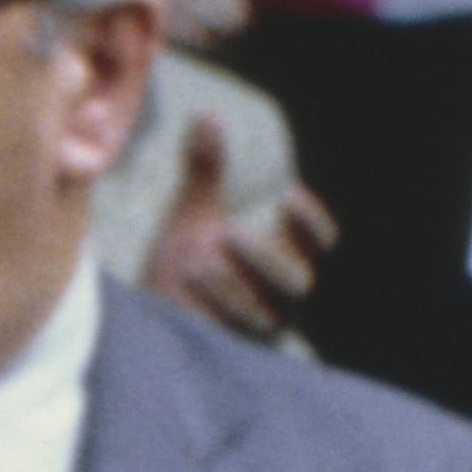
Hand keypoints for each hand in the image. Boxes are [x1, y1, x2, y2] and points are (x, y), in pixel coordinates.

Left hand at [139, 123, 336, 344]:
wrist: (152, 325)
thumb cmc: (186, 268)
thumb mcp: (194, 216)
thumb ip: (206, 173)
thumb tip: (206, 115)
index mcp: (283, 262)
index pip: (319, 245)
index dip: (311, 223)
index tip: (287, 195)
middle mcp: (279, 301)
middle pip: (297, 284)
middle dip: (267, 258)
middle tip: (230, 233)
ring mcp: (255, 333)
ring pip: (264, 317)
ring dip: (233, 288)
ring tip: (197, 261)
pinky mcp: (228, 357)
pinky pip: (230, 343)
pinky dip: (210, 316)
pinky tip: (184, 292)